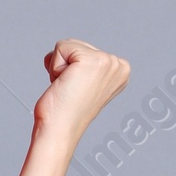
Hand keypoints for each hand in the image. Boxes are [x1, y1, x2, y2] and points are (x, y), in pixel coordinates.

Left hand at [31, 36, 129, 161]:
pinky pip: (60, 47)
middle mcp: (118, 64)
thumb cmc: (64, 113)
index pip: (85, 50)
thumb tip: (73, 65)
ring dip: (58, 68)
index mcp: (121, 70)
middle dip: (65, 66)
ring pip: (68, 45)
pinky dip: (54, 67)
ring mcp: (107, 61)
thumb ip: (85, 68)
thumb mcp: (84, 84)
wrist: (58, 131)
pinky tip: (63, 85)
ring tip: (67, 89)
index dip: (72, 69)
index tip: (77, 90)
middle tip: (70, 91)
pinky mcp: (91, 60)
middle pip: (77, 44)